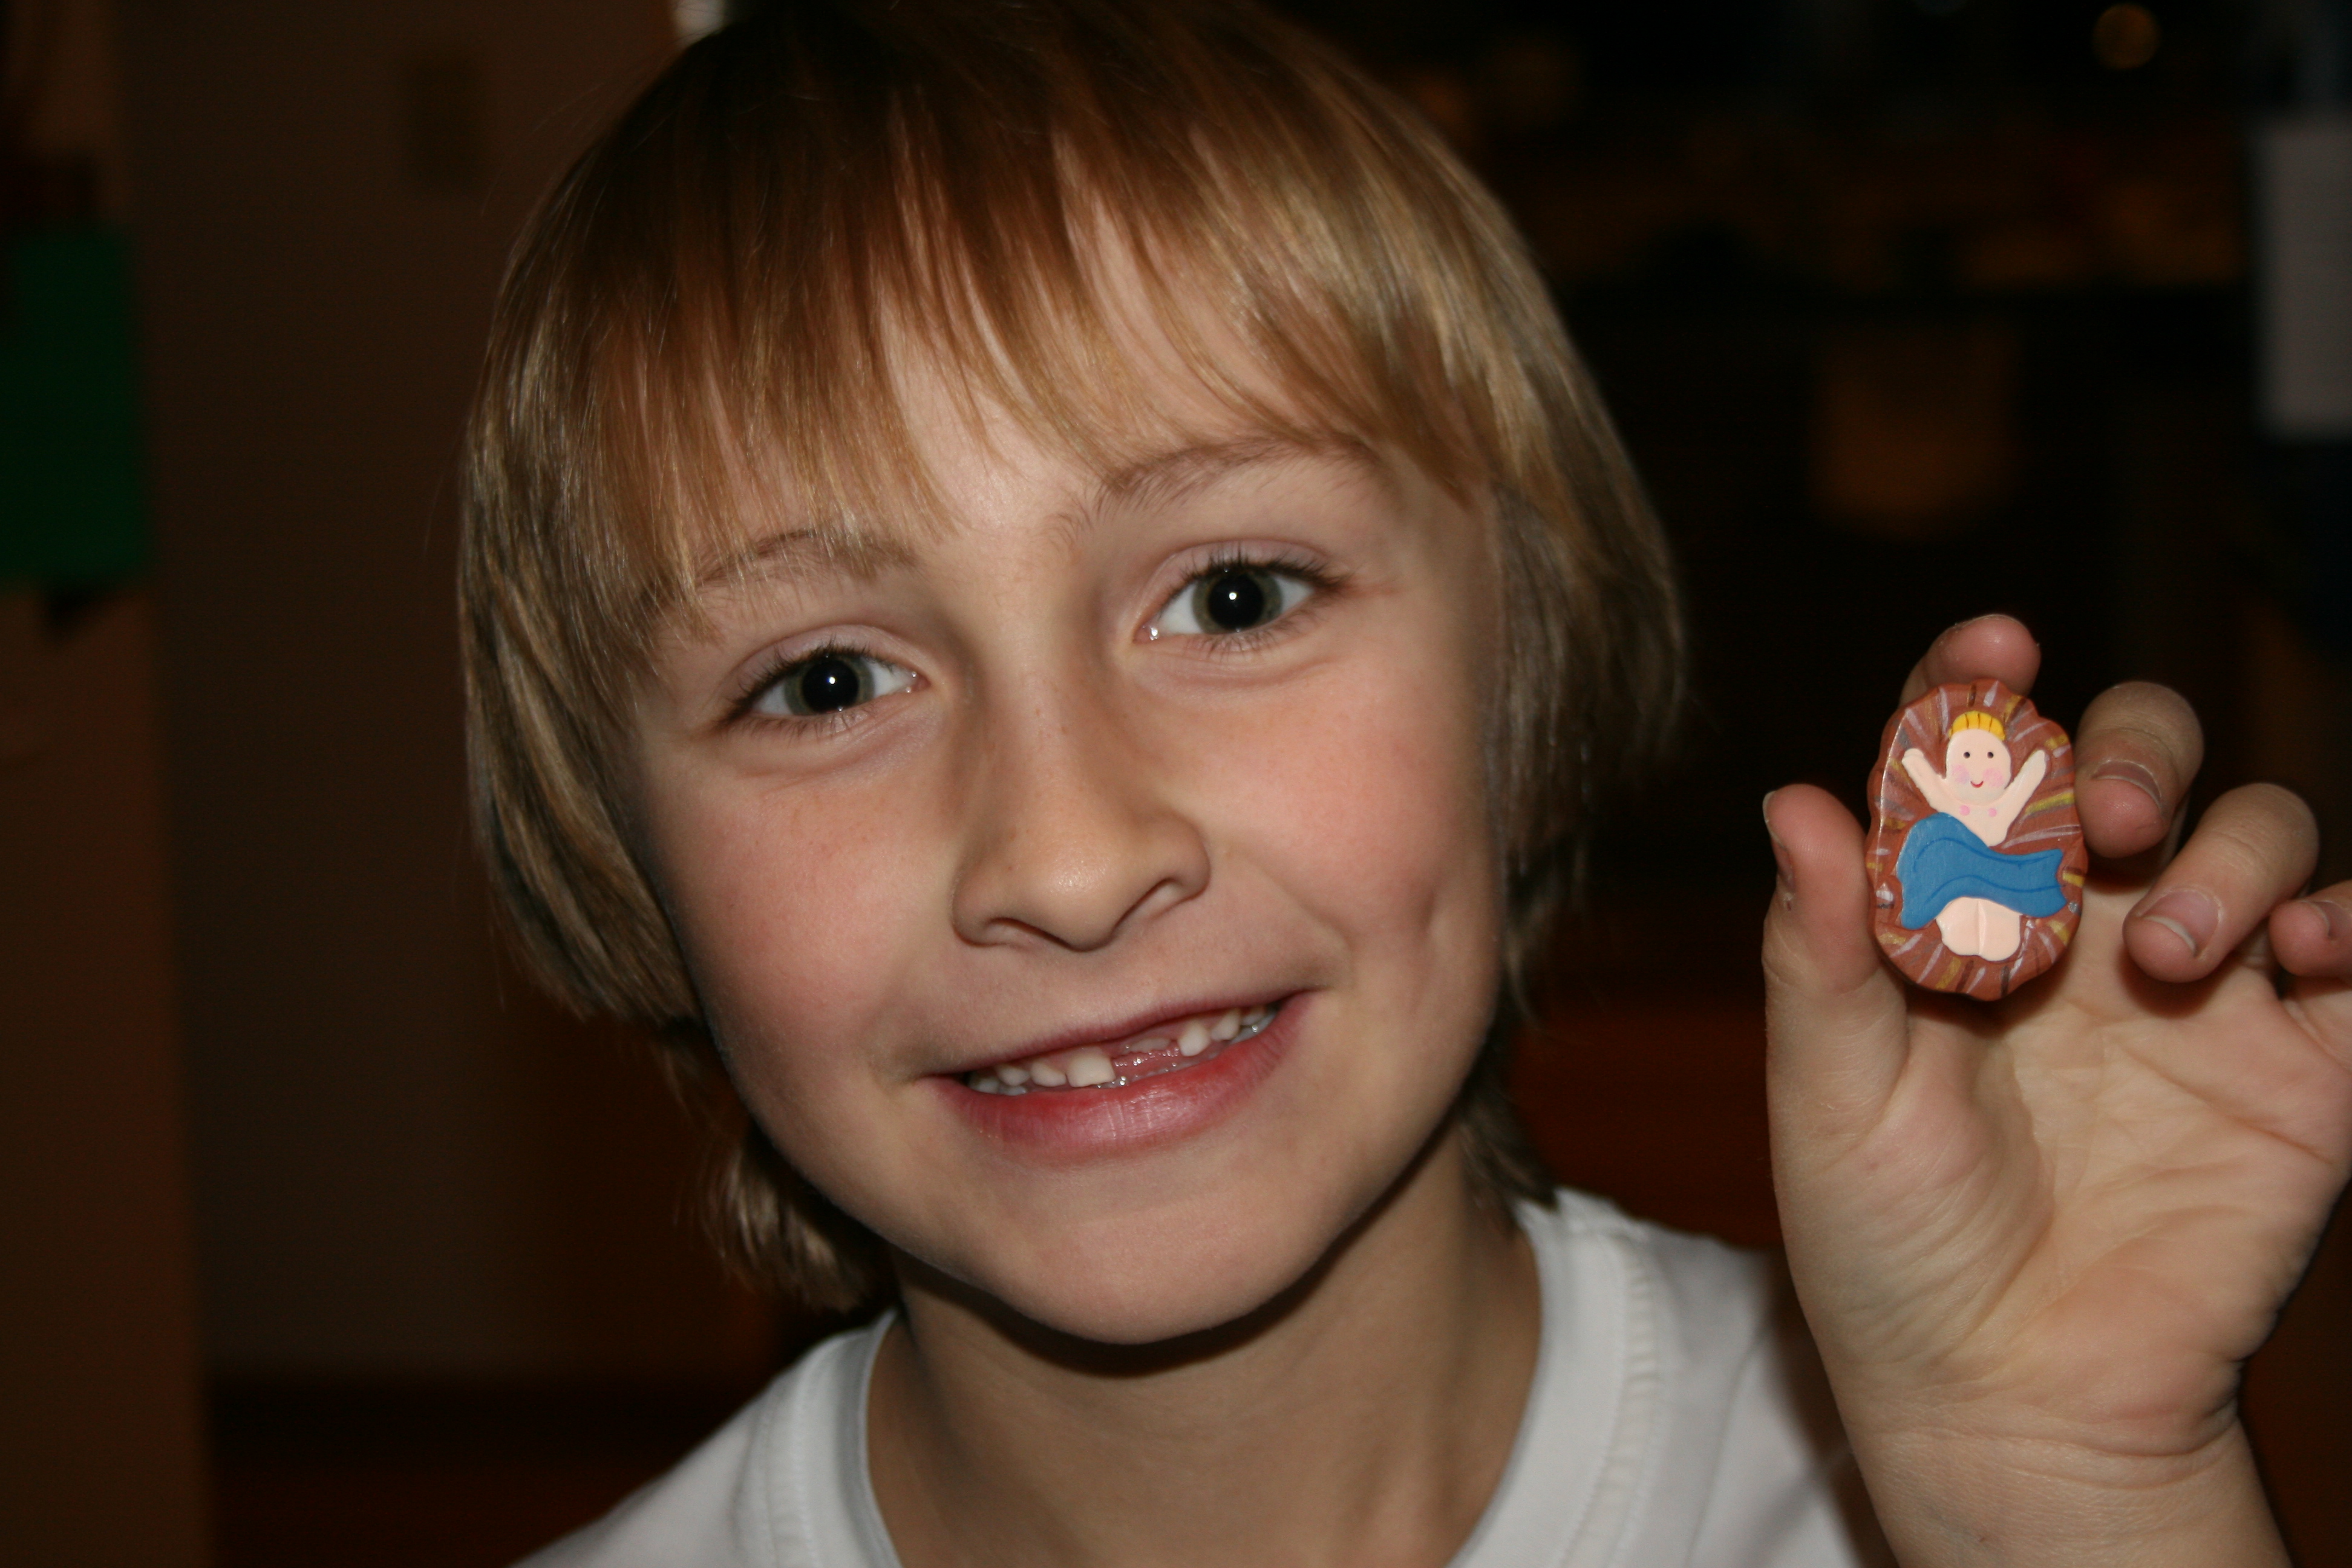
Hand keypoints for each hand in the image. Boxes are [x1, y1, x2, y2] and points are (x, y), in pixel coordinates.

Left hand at [1761, 615, 2351, 1567]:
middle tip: (2100, 813)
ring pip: (2256, 831)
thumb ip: (1819, 950)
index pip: (1975, 755)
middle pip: (2137, 758)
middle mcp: (2085, 923)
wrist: (1999, 1393)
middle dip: (2131, 749)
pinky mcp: (2304, 1069)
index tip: (1990, 644)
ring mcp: (2202, 988)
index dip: (1980, 684)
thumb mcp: (1830, 1094)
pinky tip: (2314, 947)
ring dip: (2228, 853)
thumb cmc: (1886, 1241)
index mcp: (1964, 907)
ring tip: (2172, 951)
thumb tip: (1791, 798)